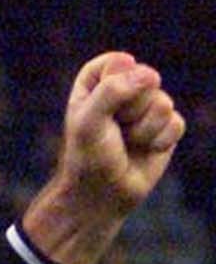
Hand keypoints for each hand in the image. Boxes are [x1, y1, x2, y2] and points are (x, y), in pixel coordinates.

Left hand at [22, 52, 184, 263]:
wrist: (99, 199)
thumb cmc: (88, 160)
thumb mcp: (89, 122)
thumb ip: (112, 90)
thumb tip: (150, 76)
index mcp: (97, 83)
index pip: (115, 63)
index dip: (114, 87)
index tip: (102, 108)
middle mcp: (124, 91)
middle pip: (145, 79)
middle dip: (131, 110)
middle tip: (114, 132)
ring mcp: (147, 109)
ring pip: (163, 102)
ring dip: (144, 130)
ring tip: (128, 144)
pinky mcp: (165, 129)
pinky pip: (175, 123)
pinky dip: (159, 142)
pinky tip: (145, 152)